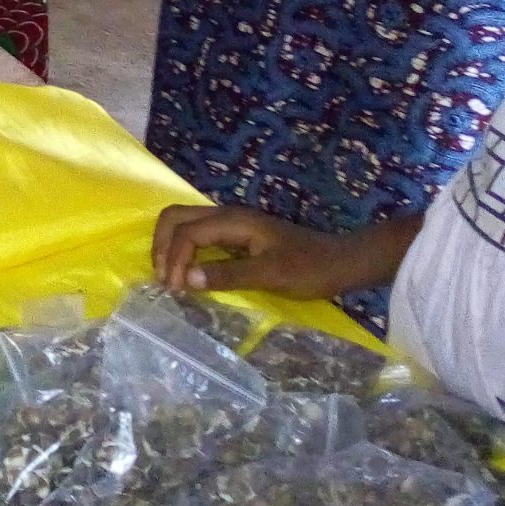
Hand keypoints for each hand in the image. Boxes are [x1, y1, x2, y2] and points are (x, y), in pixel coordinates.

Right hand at [151, 203, 379, 298]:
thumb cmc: (310, 269)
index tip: (175, 290)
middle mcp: (226, 215)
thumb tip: (184, 280)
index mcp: (233, 221)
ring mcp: (231, 224)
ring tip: (170, 278)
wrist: (342, 262)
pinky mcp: (236, 235)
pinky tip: (188, 274)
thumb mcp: (271, 275)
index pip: (186, 233)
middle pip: (175, 218)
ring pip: (184, 224)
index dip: (173, 260)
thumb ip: (228, 275)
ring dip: (170, 248)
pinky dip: (184, 251)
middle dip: (161, 247)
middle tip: (163, 280)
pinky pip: (197, 236)